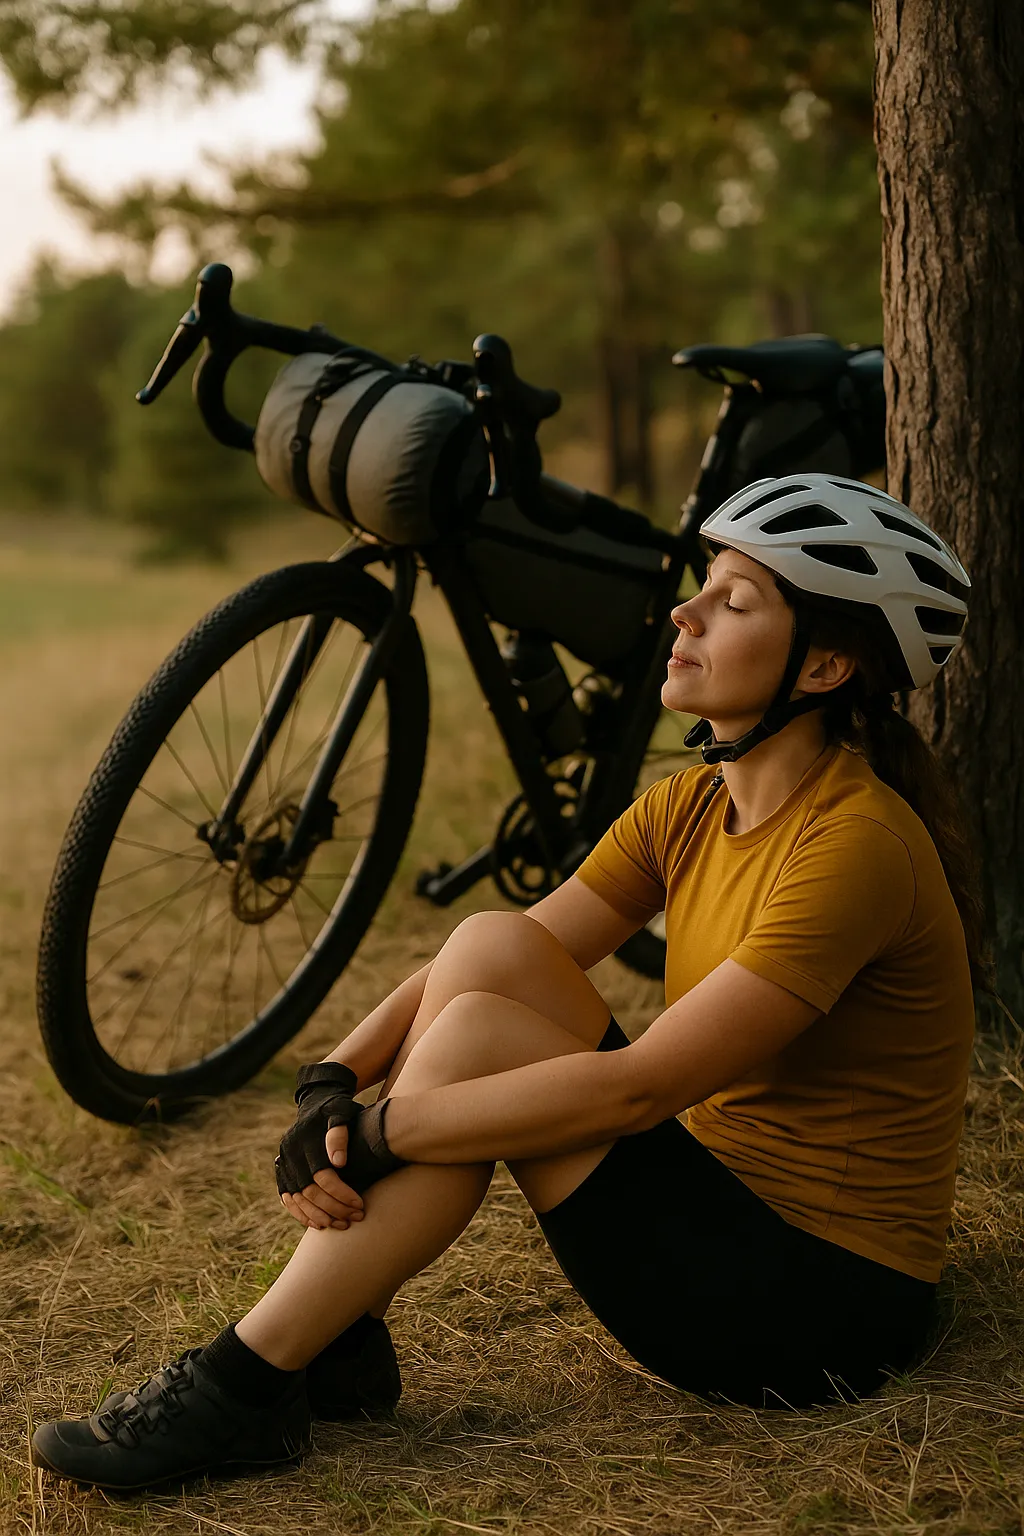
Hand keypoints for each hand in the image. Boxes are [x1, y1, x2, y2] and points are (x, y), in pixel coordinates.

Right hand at [276, 1062, 363, 1226]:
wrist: (317, 1099)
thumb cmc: (337, 1107)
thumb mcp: (342, 1111)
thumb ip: (340, 1133)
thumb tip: (338, 1162)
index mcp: (305, 1139)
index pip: (323, 1176)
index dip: (341, 1194)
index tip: (359, 1205)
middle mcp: (290, 1152)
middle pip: (310, 1191)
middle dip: (333, 1208)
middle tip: (354, 1218)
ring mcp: (283, 1162)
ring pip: (297, 1198)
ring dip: (318, 1216)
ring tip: (340, 1225)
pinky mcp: (282, 1170)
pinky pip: (287, 1198)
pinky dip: (301, 1213)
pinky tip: (318, 1224)